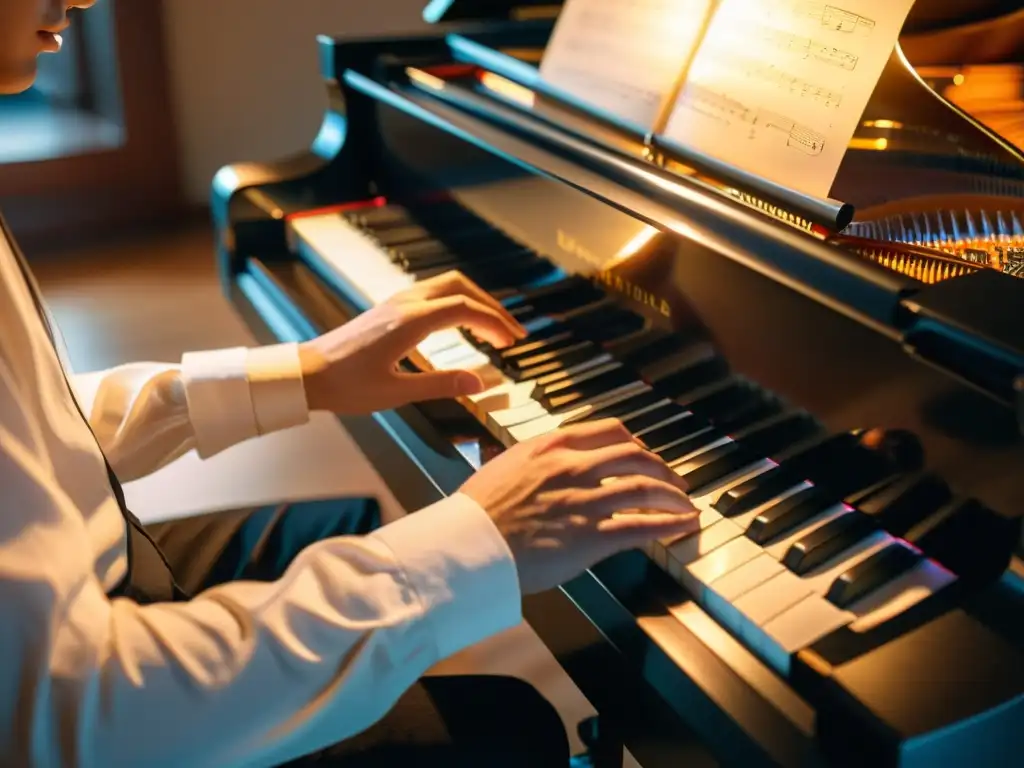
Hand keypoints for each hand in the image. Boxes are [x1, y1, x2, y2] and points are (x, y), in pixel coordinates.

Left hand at [299, 271, 525, 414]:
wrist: (307, 374)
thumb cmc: (346, 385)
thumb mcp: (396, 392)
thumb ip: (441, 385)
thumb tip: (480, 383)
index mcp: (410, 322)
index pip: (465, 309)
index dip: (494, 323)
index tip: (512, 342)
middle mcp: (405, 304)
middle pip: (461, 287)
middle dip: (492, 307)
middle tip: (512, 332)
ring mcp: (396, 302)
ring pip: (447, 285)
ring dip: (475, 301)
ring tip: (493, 327)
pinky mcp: (390, 309)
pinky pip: (433, 293)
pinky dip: (456, 302)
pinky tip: (461, 324)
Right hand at [460, 419, 699, 593]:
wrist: (470, 543)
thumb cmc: (478, 510)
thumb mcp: (506, 466)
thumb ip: (535, 462)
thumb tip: (544, 465)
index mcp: (553, 445)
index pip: (610, 431)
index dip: (635, 441)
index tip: (643, 451)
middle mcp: (575, 466)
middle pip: (636, 456)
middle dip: (662, 467)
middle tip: (674, 479)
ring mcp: (587, 501)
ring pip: (646, 489)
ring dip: (673, 497)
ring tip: (686, 504)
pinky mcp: (593, 536)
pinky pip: (642, 527)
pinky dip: (669, 525)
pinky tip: (683, 526)